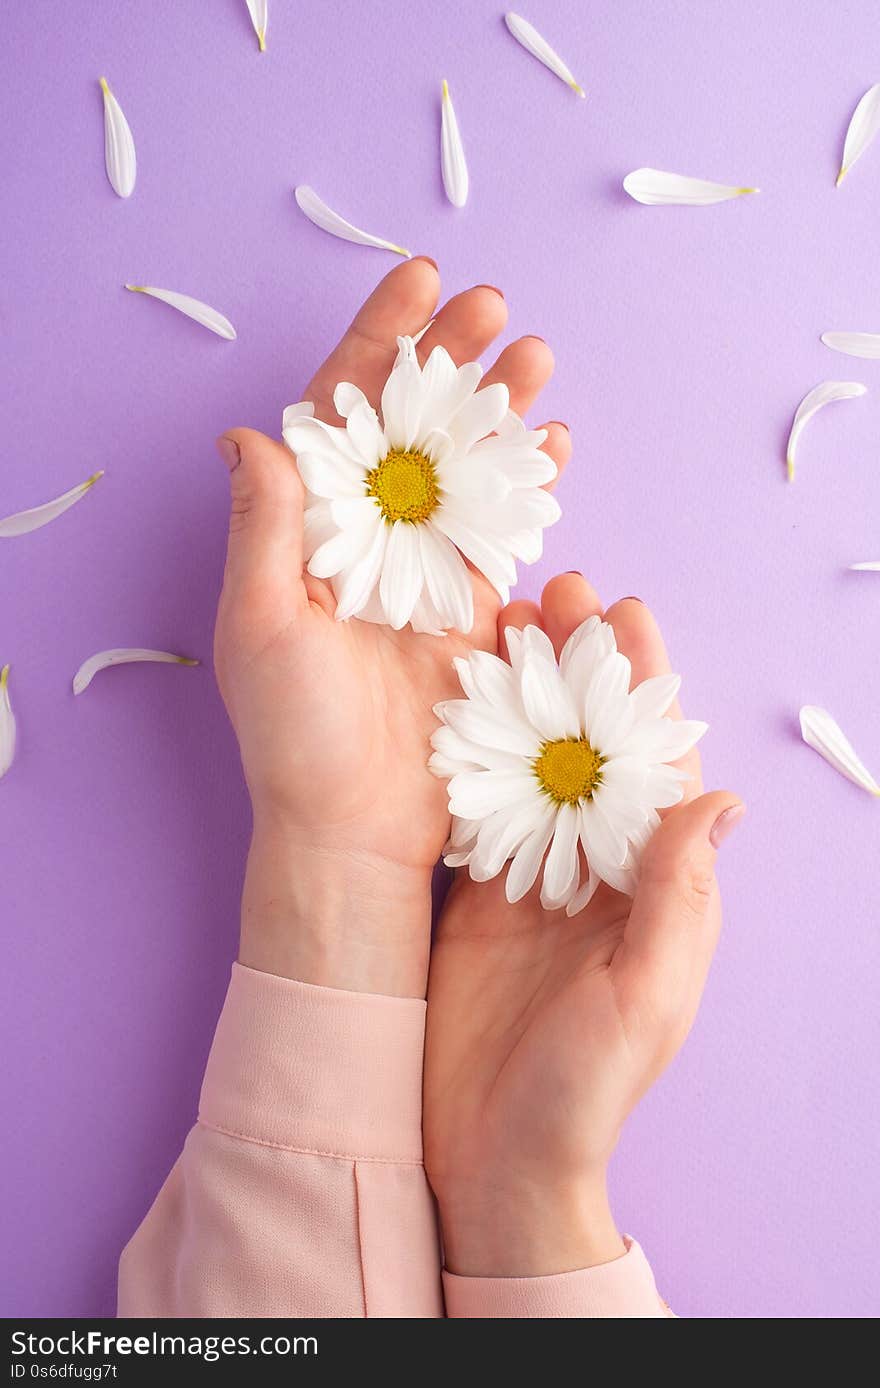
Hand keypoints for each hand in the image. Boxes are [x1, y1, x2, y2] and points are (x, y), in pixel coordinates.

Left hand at [214, 259, 570, 996]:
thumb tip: (249, 433)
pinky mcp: (474, 611)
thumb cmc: (295, 733)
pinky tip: (553, 443)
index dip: (378, 342)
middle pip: (414, 424)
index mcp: (310, 528)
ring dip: (500, 409)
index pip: (342, 412)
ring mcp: (425, 570)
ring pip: (467, 466)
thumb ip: (267, 527)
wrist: (358, 825)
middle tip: (494, 311)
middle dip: (452, 361)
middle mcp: (368, 537)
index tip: (420, 281)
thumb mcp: (263, 625)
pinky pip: (506, 531)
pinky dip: (529, 484)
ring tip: (536, 357)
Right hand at [423, 574, 742, 1273]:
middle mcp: (600, 872)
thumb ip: (676, 901)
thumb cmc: (580, 1093)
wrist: (490, 1161)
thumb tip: (718, 797)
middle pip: (596, 748)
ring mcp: (537, 879)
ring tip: (504, 622)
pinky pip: (481, 805)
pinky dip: (472, 747)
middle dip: (582, 669)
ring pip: (538, 761)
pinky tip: (456, 696)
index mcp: (654, 891)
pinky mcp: (480, 896)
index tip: (623, 613)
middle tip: (558, 591)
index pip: (658, 769)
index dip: (644, 690)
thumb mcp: (641, 1000)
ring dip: (525, 691)